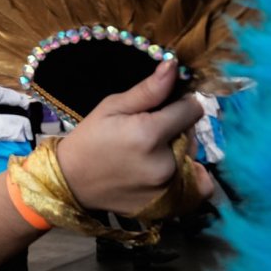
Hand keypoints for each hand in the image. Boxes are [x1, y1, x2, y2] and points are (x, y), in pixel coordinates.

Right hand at [55, 60, 213, 215]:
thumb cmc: (90, 138)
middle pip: (191, 134)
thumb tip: (174, 64)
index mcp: (149, 134)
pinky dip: (191, 178)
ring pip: (191, 158)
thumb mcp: (112, 106)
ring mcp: (168, 188)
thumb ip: (149, 90)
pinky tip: (171, 172)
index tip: (164, 107)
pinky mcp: (169, 206)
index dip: (180, 104)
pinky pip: (198, 188)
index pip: (191, 110)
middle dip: (176, 129)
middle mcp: (165, 163)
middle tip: (148, 133)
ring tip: (150, 153)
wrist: (72, 181)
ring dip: (179, 151)